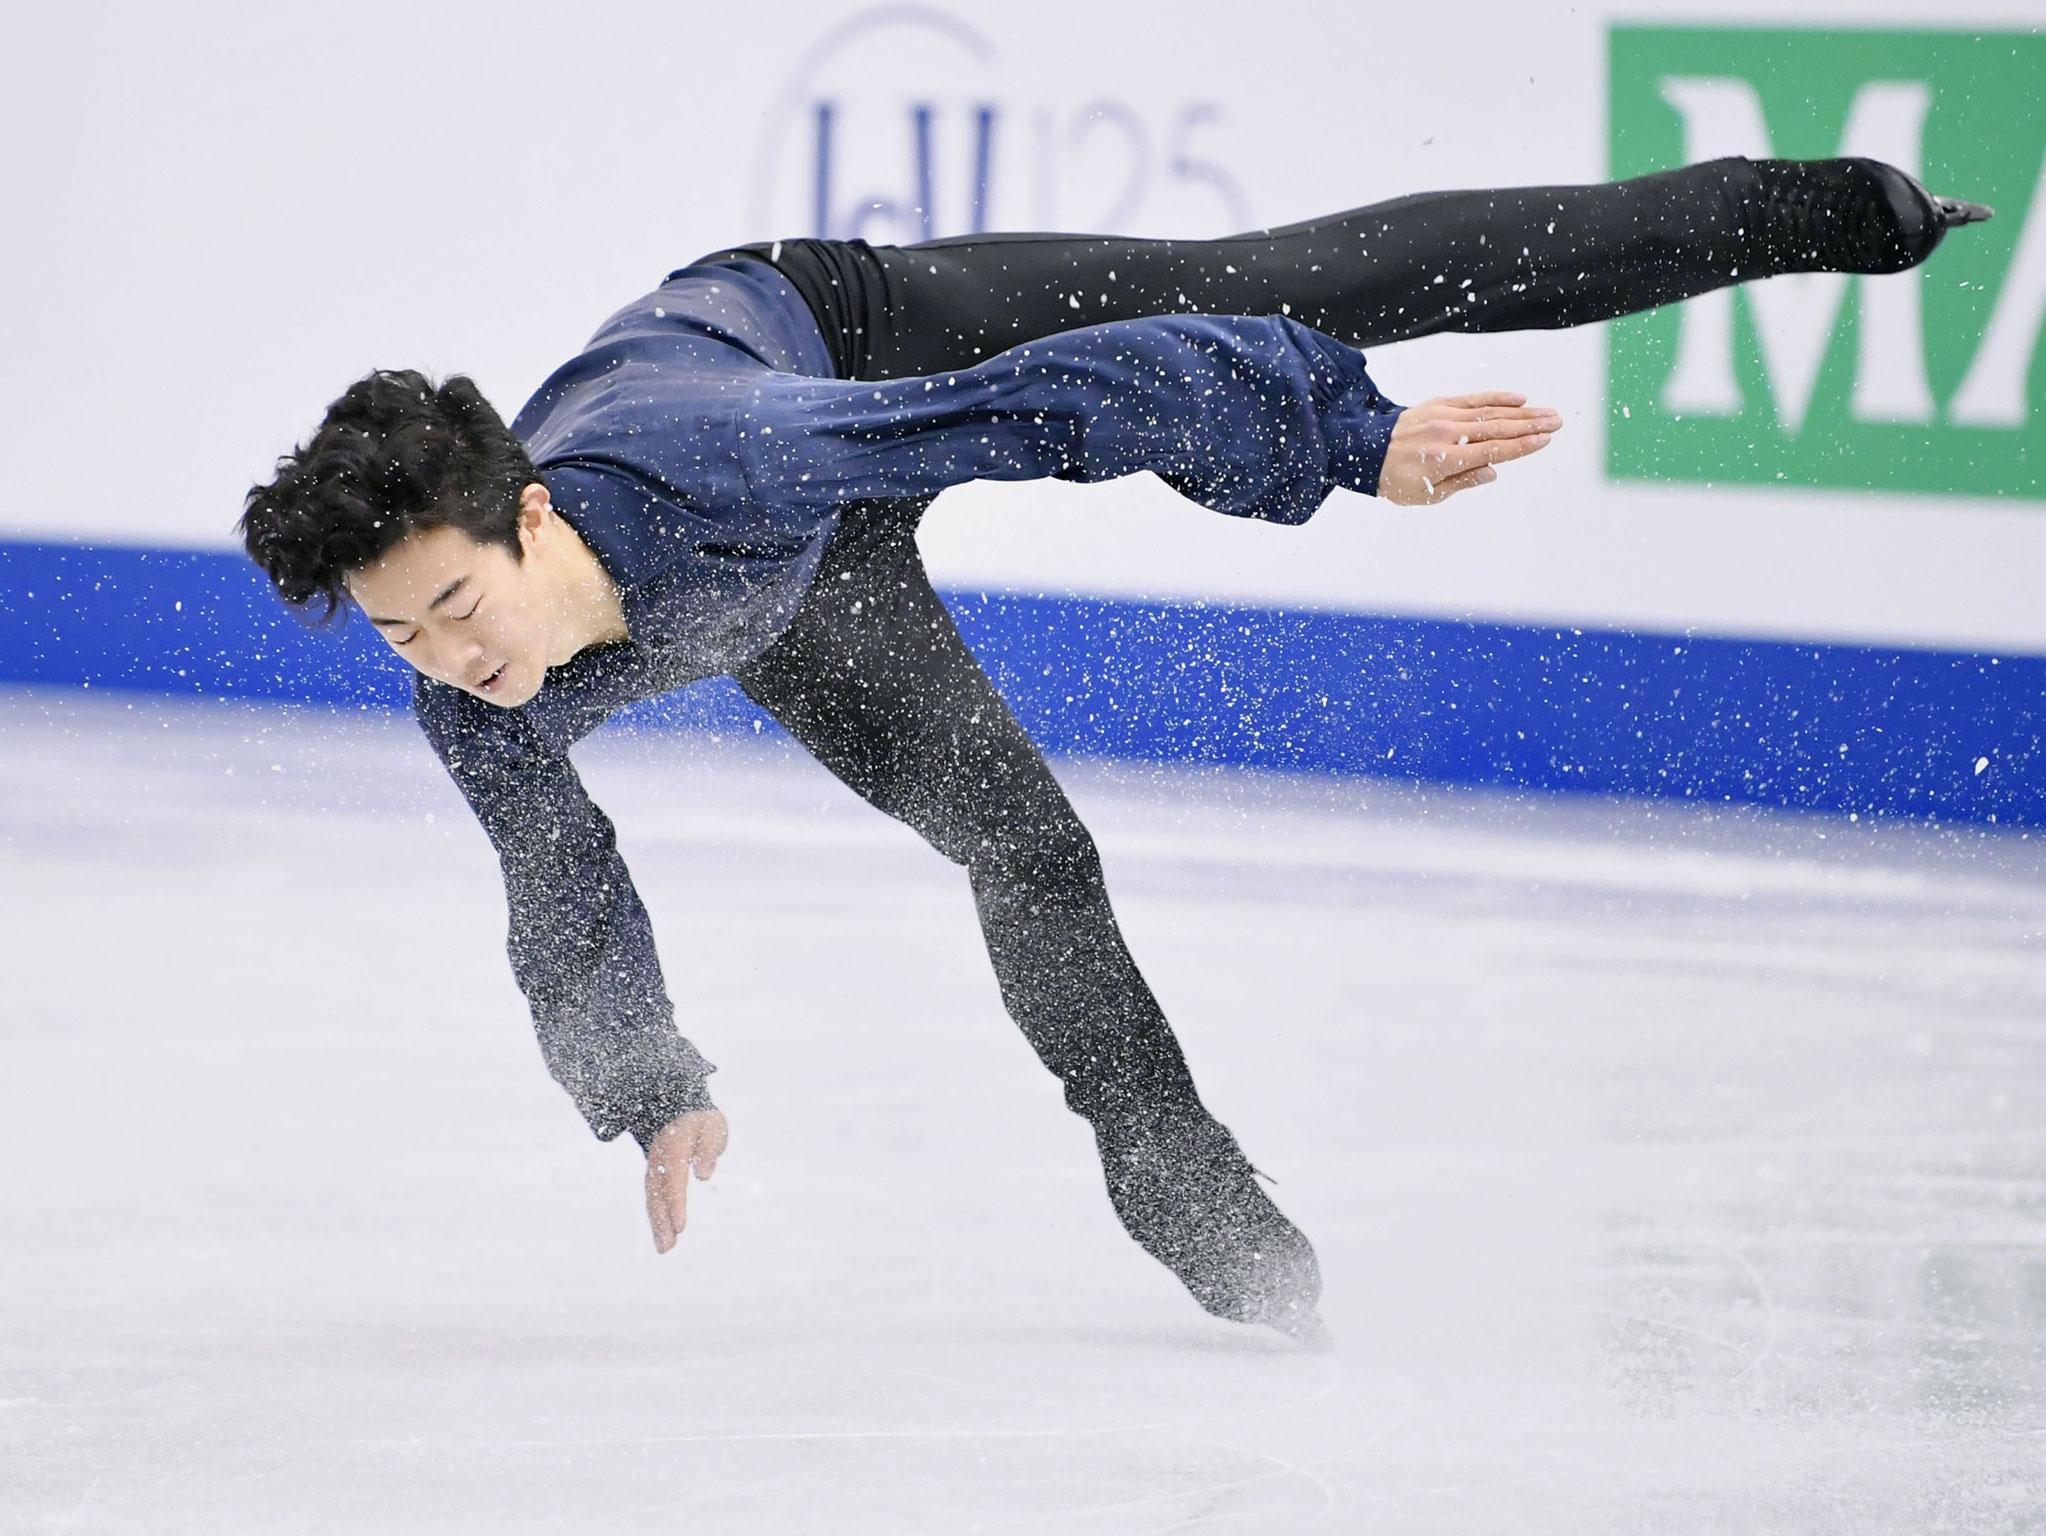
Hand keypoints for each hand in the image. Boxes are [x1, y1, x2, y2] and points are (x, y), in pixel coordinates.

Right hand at [643, 1108, 728, 1252]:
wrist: (678, 1109)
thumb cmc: (701, 1121)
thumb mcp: (712, 1128)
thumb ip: (708, 1149)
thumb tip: (703, 1174)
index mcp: (674, 1145)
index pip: (673, 1178)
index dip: (676, 1203)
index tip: (681, 1227)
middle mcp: (658, 1158)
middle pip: (658, 1193)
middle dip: (662, 1221)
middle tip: (667, 1247)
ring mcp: (653, 1167)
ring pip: (652, 1198)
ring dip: (657, 1224)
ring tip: (664, 1248)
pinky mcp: (654, 1175)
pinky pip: (653, 1197)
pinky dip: (656, 1216)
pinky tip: (663, 1235)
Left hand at [1376, 392, 1561, 504]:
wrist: (1365, 452)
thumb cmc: (1397, 480)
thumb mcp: (1428, 494)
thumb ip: (1463, 482)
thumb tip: (1494, 471)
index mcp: (1446, 459)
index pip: (1493, 450)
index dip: (1522, 446)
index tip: (1546, 440)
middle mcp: (1447, 434)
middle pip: (1498, 428)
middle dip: (1531, 425)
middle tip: (1557, 422)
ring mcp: (1443, 416)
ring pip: (1490, 412)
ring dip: (1521, 412)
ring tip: (1547, 412)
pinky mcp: (1438, 404)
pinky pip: (1473, 399)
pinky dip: (1496, 397)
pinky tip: (1518, 398)